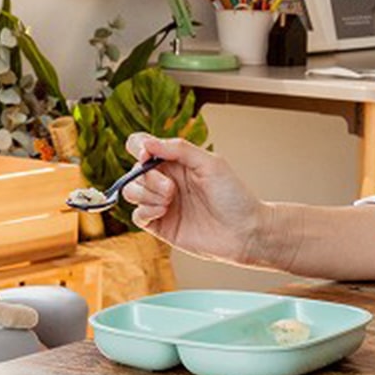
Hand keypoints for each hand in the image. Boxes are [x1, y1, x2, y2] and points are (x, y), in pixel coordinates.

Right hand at [124, 133, 267, 264]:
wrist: (243, 232)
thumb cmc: (233, 195)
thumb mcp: (210, 163)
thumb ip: (178, 149)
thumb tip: (147, 143)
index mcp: (176, 161)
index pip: (143, 145)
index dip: (138, 146)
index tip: (146, 155)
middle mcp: (166, 180)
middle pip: (135, 171)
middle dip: (148, 178)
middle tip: (171, 188)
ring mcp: (161, 203)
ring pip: (131, 191)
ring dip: (146, 194)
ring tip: (169, 201)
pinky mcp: (160, 225)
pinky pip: (136, 215)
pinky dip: (145, 211)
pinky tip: (163, 212)